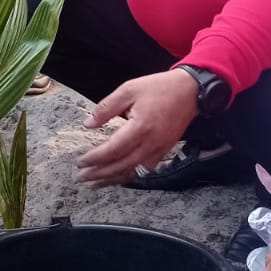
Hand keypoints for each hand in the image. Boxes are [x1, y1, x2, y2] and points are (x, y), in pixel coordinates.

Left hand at [75, 68, 197, 187]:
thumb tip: (88, 124)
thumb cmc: (159, 87)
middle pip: (121, 166)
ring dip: (113, 179)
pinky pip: (145, 169)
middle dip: (99, 174)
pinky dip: (129, 175)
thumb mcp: (128, 89)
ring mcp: (160, 149)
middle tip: (81, 177)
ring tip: (95, 184)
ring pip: (133, 172)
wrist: (190, 91)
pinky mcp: (165, 150)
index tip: (80, 162)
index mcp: (140, 127)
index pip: (113, 150)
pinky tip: (118, 176)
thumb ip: (106, 108)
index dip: (95, 159)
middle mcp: (151, 143)